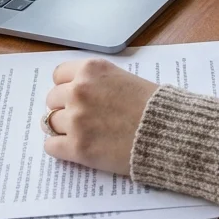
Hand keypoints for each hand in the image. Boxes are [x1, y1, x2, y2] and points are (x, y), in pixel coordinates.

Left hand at [43, 59, 158, 174]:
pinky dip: (60, 148)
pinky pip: (51, 146)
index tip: (74, 95)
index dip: (67, 86)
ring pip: (50, 123)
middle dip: (64, 107)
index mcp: (91, 70)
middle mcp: (79, 91)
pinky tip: (76, 147)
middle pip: (52, 99)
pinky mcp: (77, 147)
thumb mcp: (124, 78)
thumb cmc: (153, 105)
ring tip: (81, 133)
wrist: (168, 132)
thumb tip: (76, 91)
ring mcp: (76, 120)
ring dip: (63, 128)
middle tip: (81, 117)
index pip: (59, 75)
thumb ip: (98, 82)